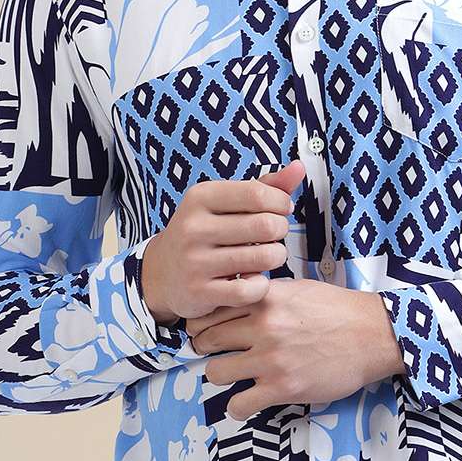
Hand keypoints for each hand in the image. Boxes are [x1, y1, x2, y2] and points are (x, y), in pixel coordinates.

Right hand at [140, 161, 305, 325]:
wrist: (162, 272)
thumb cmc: (205, 231)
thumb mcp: (225, 203)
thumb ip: (265, 186)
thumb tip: (299, 168)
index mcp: (200, 197)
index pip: (258, 193)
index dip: (281, 203)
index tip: (280, 210)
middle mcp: (193, 227)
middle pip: (266, 225)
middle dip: (280, 231)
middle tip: (273, 236)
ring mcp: (195, 261)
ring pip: (264, 258)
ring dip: (276, 257)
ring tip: (266, 256)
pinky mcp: (200, 292)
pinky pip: (251, 290)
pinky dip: (261, 286)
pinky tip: (253, 279)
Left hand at [185, 278, 404, 419]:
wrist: (373, 335)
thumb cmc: (338, 310)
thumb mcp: (298, 288)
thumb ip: (266, 293)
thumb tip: (240, 293)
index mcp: (265, 299)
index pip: (212, 309)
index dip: (203, 321)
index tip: (206, 328)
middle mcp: (263, 327)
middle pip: (206, 340)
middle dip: (203, 348)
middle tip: (211, 352)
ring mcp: (271, 359)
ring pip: (215, 372)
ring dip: (219, 375)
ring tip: (231, 375)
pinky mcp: (282, 388)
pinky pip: (238, 405)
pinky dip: (237, 407)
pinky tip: (246, 401)